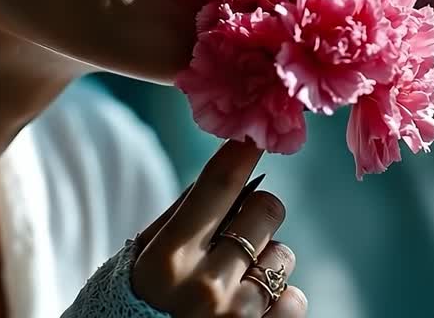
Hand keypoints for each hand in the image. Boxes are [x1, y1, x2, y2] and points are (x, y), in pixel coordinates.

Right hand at [131, 140, 305, 316]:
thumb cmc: (137, 303)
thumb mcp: (144, 257)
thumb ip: (185, 215)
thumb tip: (234, 164)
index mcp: (168, 258)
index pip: (218, 183)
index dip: (244, 149)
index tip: (257, 133)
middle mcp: (205, 286)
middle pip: (267, 210)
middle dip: (258, 213)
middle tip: (238, 230)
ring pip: (285, 256)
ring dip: (267, 262)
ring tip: (236, 282)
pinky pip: (296, 299)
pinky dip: (280, 299)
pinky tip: (252, 307)